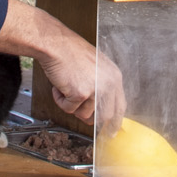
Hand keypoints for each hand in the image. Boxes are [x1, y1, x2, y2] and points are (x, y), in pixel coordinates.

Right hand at [0, 3, 124, 126]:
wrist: (56, 44)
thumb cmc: (71, 52)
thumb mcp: (96, 67)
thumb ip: (102, 85)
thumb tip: (100, 108)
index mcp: (115, 77)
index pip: (120, 106)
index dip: (115, 122)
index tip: (111, 132)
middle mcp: (109, 84)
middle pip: (104, 116)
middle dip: (90, 119)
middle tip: (78, 111)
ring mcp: (95, 90)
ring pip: (84, 114)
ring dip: (72, 105)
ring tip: (66, 87)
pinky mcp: (80, 93)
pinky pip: (69, 109)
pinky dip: (60, 100)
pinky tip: (59, 86)